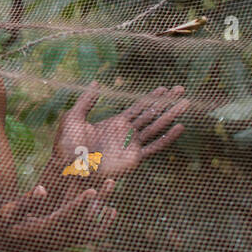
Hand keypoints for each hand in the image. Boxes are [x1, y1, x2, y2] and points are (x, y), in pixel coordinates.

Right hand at [0, 179, 117, 251]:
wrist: (8, 250)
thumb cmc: (5, 228)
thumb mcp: (8, 213)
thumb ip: (26, 202)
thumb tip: (43, 189)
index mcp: (44, 229)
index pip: (66, 216)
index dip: (80, 204)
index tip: (92, 190)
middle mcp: (58, 237)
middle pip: (85, 220)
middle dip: (99, 200)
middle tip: (111, 182)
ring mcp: (65, 241)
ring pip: (92, 227)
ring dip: (104, 207)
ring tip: (111, 185)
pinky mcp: (68, 241)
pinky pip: (90, 235)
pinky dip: (103, 223)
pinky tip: (110, 209)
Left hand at [53, 83, 188, 178]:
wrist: (68, 168)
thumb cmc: (66, 146)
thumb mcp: (75, 117)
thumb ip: (86, 100)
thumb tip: (97, 83)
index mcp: (115, 123)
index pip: (139, 107)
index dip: (152, 97)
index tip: (165, 88)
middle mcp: (127, 133)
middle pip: (152, 114)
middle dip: (167, 102)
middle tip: (182, 90)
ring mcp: (132, 145)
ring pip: (157, 127)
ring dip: (171, 115)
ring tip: (186, 103)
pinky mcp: (134, 158)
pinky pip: (155, 146)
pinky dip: (168, 137)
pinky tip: (180, 127)